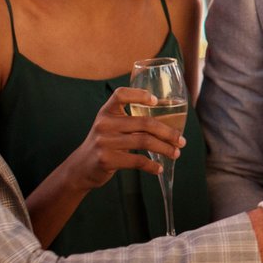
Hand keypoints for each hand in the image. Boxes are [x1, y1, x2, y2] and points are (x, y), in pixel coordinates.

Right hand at [63, 87, 185, 189]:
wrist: (80, 168)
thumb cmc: (104, 144)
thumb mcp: (109, 126)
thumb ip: (129, 120)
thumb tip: (169, 123)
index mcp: (106, 112)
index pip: (121, 95)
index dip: (139, 95)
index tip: (156, 100)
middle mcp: (104, 124)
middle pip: (144, 123)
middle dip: (168, 132)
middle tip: (182, 140)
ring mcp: (104, 142)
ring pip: (144, 142)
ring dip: (165, 149)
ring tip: (176, 153)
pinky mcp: (107, 160)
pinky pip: (137, 161)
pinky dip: (152, 165)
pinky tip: (159, 168)